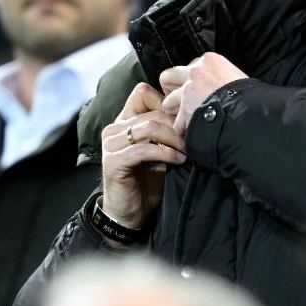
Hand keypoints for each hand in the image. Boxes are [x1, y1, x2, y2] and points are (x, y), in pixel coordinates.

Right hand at [100, 83, 185, 229]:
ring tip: (187, 149)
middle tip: (194, 137)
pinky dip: (165, 153)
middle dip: (177, 124)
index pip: (143, 92)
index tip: (186, 118)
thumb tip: (192, 114)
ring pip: (148, 126)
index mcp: (124, 121)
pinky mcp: (113, 161)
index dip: (167, 102)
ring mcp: (111, 144)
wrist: (129, 213)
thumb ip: (166, 131)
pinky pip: (143, 149)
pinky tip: (178, 160)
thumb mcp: (160, 150)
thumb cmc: (148, 180)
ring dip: (173, 138)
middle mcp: (114, 128)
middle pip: (152, 111)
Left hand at [159, 52, 246, 135]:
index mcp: (210, 60)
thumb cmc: (251, 97)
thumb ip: (222, 78)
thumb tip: (220, 85)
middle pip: (168, 77)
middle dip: (171, 90)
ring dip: (175, 112)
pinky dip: (183, 131)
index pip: (190, 65)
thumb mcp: (238, 77)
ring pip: (167, 101)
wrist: (250, 112)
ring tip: (185, 120)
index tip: (195, 88)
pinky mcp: (185, 112)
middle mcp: (195, 73)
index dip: (191, 80)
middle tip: (178, 100)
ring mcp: (187, 92)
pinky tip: (192, 133)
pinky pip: (176, 124)